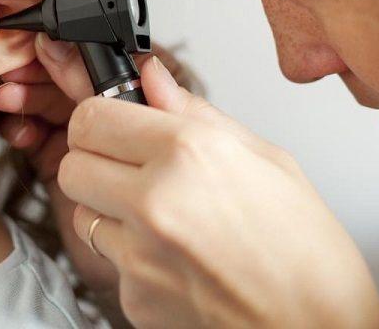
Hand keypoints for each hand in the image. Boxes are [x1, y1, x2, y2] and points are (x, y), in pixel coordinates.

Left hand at [57, 52, 378, 327]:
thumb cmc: (307, 252)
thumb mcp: (267, 159)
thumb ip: (196, 113)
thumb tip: (154, 80)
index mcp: (189, 153)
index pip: (92, 116)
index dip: (100, 116)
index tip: (114, 122)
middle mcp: (154, 201)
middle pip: (72, 164)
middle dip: (94, 159)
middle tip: (128, 165)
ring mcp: (139, 255)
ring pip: (82, 213)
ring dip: (108, 208)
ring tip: (160, 215)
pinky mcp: (134, 297)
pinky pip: (109, 259)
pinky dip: (131, 254)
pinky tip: (173, 254)